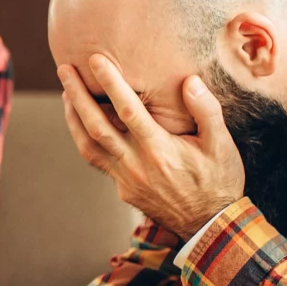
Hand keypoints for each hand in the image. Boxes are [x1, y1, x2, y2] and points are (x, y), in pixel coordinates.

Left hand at [59, 56, 244, 237]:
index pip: (127, 110)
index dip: (109, 83)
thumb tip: (190, 81)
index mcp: (160, 149)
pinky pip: (96, 160)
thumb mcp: (222, 145)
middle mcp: (136, 164)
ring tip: (66, 93)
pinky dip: (83, 138)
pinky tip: (81, 122)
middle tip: (64, 69)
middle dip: (77, 95)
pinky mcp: (121, 188)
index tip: (95, 60)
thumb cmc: (219, 180)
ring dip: (73, 117)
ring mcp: (125, 178)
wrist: (209, 224)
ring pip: (88, 145)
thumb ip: (207, 111)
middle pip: (95, 125)